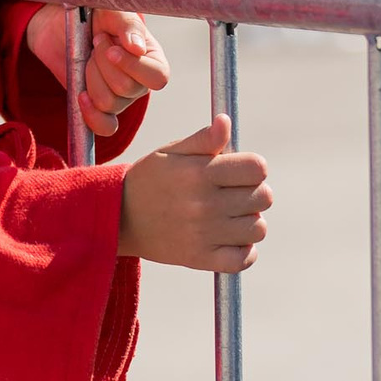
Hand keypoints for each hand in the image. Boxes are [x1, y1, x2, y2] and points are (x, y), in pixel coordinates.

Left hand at [27, 4, 169, 136]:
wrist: (64, 27)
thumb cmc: (94, 16)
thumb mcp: (113, 12)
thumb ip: (128, 26)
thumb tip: (137, 49)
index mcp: (152, 58)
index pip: (157, 77)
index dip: (132, 66)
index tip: (110, 50)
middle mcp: (141, 82)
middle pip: (126, 89)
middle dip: (102, 64)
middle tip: (96, 43)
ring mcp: (121, 98)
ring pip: (108, 103)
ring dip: (91, 77)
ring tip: (88, 58)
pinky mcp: (101, 108)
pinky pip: (105, 127)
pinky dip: (91, 115)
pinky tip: (81, 95)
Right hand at [114, 114, 269, 272]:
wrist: (118, 217)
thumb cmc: (149, 179)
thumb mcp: (170, 153)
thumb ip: (203, 139)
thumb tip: (225, 121)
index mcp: (199, 173)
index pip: (257, 168)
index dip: (253, 167)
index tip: (239, 171)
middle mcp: (204, 204)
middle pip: (263, 198)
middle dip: (253, 192)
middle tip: (232, 193)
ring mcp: (203, 234)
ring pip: (258, 229)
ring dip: (249, 221)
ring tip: (229, 216)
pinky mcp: (200, 259)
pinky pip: (243, 259)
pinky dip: (244, 252)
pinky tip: (230, 240)